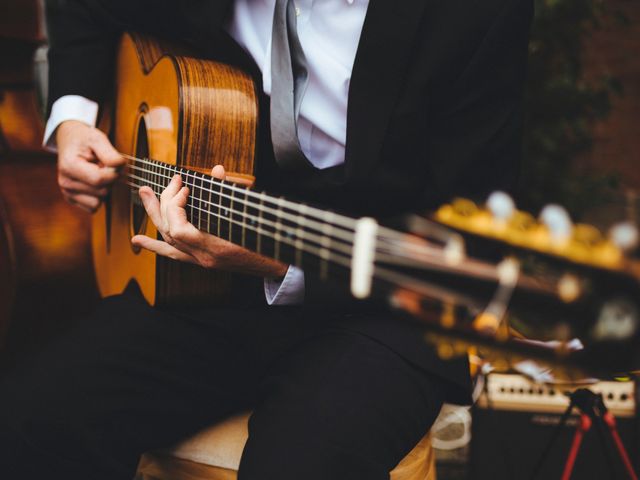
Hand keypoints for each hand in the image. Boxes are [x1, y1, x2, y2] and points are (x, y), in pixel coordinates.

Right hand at [55, 120, 124, 211]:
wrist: (70, 140)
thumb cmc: (84, 139)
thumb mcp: (98, 139)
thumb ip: (110, 154)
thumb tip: (120, 167)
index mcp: (69, 166)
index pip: (99, 179)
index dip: (114, 172)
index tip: (114, 163)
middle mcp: (65, 182)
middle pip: (102, 191)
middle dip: (110, 180)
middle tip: (104, 166)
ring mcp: (67, 192)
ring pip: (99, 201)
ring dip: (104, 188)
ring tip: (97, 172)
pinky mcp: (72, 199)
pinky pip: (94, 207)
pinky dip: (98, 196)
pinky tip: (94, 182)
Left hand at [131, 165, 288, 277]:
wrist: (275, 266)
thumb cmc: (267, 240)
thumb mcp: (250, 215)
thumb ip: (231, 194)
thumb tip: (217, 169)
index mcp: (215, 249)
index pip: (179, 229)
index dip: (175, 206)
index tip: (186, 187)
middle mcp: (204, 258)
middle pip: (170, 231)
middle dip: (165, 202)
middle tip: (172, 181)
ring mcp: (201, 261)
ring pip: (168, 240)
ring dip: (155, 214)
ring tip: (145, 193)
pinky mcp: (203, 261)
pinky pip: (174, 255)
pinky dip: (156, 245)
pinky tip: (137, 240)